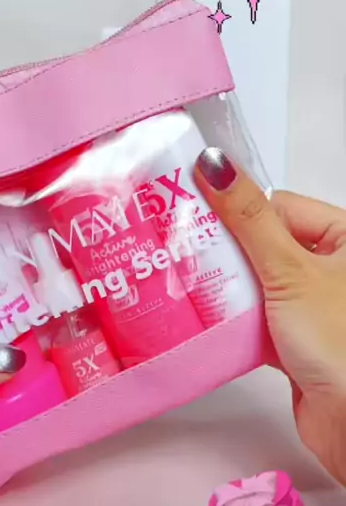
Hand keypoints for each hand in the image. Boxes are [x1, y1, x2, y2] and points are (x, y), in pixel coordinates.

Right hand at [195, 147, 345, 485]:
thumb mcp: (289, 269)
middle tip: (177, 248)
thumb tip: (214, 164)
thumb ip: (248, 217)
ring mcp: (313, 304)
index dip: (236, 209)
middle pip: (263, 244)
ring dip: (226, 288)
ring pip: (256, 283)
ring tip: (181, 281)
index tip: (189, 212)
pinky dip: (233, 320)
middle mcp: (331, 267)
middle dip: (225, 251)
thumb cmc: (339, 341)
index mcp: (344, 237)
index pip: (279, 206)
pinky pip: (256, 318)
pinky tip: (204, 318)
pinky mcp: (297, 339)